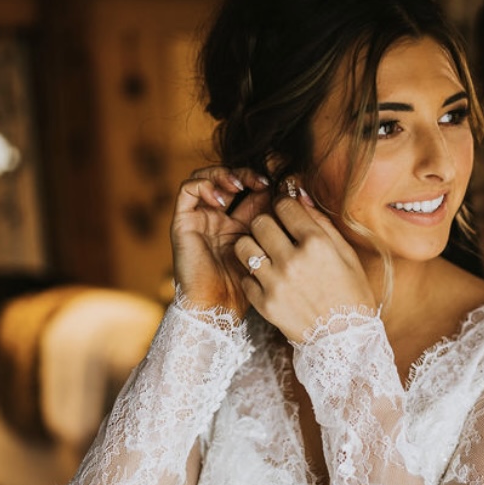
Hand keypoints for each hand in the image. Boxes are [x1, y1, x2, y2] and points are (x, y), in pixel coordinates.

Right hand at [170, 166, 271, 314]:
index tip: (280, 186)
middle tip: (262, 181)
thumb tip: (300, 196)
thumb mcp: (269, 251)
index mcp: (241, 224)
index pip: (251, 190)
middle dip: (246, 174)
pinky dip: (203, 185)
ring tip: (241, 185)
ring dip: (224, 175)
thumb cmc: (249, 287)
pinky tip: (221, 198)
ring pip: (207, 178)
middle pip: (230, 180)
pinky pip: (187, 190)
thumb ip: (279, 227)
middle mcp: (219, 218)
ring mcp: (200, 218)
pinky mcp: (182, 222)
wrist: (219, 310)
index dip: (264, 181)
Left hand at [233, 190, 375, 341]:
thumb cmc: (352, 295)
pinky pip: (245, 277)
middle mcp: (293, 260)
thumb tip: (300, 197)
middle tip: (275, 236)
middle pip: (259, 222)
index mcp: (316, 243)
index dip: (284, 206)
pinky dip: (254, 277)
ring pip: (243, 246)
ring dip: (253, 247)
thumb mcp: (347, 255)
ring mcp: (275, 283)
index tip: (287, 215)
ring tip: (266, 256)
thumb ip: (322, 224)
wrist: (346, 341)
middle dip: (267, 225)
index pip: (284, 205)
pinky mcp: (264, 304)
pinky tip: (269, 281)